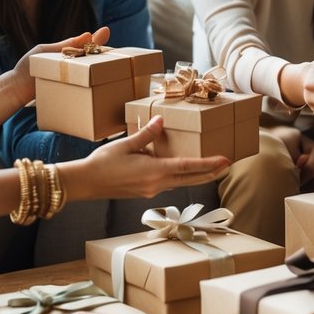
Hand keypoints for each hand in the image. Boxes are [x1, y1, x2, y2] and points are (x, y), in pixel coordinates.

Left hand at [8, 26, 110, 108]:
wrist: (16, 88)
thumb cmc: (29, 67)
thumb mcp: (45, 52)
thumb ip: (66, 45)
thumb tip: (88, 35)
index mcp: (68, 54)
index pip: (86, 45)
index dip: (97, 40)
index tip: (105, 31)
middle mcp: (73, 66)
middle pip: (92, 58)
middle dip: (102, 52)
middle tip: (109, 44)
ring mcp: (72, 79)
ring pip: (90, 72)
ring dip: (98, 67)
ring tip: (106, 58)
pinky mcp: (70, 92)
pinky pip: (83, 87)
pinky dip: (90, 82)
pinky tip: (95, 76)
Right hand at [64, 117, 229, 199]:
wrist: (85, 183)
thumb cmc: (102, 163)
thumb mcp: (125, 144)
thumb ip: (146, 134)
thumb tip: (162, 122)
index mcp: (154, 171)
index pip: (188, 167)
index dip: (209, 164)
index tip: (225, 161)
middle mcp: (156, 184)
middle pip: (190, 178)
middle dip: (210, 172)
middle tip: (228, 165)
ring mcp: (151, 190)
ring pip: (181, 182)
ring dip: (197, 175)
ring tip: (212, 167)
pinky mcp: (145, 191)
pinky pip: (169, 183)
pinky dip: (181, 176)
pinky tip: (183, 169)